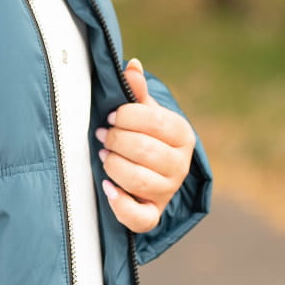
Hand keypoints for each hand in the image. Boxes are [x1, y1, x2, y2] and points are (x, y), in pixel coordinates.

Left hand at [96, 59, 195, 234]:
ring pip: (138, 180)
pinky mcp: (152, 214)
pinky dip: (121, 205)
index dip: (127, 117)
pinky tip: (107, 188)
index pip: (155, 122)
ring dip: (113, 165)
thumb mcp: (142, 112)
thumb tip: (132, 66)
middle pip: (144, 150)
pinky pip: (140, 218)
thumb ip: (136, 92)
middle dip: (116, 140)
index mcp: (181, 135)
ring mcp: (167, 191)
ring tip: (103, 156)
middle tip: (102, 135)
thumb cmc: (142, 136)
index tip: (111, 116)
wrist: (147, 172)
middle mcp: (180, 165)